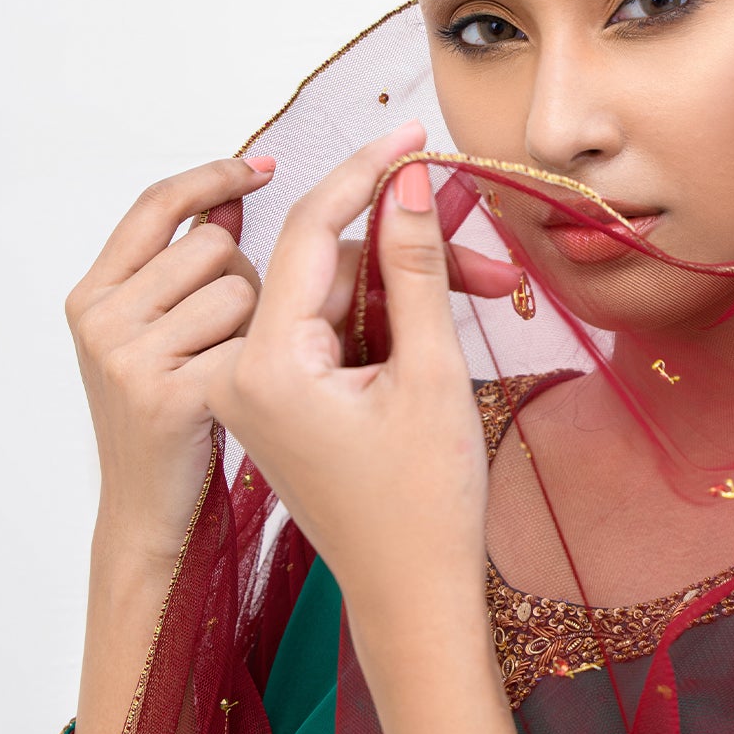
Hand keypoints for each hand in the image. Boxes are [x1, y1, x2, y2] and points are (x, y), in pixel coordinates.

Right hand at [66, 154, 274, 563]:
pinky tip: (241, 395)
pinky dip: (261, 363)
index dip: (214, 176)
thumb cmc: (167, 417)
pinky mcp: (168, 396)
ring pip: (238, 290)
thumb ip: (187, 264)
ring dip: (257, 325)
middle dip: (244, 280)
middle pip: (212, 246)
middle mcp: (100, 319)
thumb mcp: (159, 333)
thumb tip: (232, 196)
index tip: (264, 167)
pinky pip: (249, 342)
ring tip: (233, 371)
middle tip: (233, 338)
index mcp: (93, 294)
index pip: (157, 203)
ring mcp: (128, 358)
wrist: (148, 512)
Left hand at [201, 122, 519, 655]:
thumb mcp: (432, 373)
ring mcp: (256, 390)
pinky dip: (385, 324)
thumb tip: (408, 180)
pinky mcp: (278, 404)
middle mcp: (241, 372)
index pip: (309, 232)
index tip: (416, 134)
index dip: (368, 174)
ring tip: (484, 302)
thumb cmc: (424, 507)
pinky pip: (329, 333)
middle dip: (410, 254)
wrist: (412, 598)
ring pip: (334, 298)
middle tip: (492, 264)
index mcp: (264, 365)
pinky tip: (437, 334)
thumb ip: (417, 266)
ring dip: (407, 291)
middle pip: (327, 267)